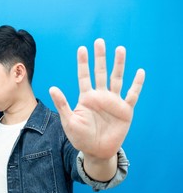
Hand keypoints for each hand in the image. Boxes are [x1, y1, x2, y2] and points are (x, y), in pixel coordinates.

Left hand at [50, 38, 144, 159]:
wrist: (96, 151)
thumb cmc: (80, 137)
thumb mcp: (69, 121)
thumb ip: (62, 104)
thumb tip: (52, 87)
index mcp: (86, 98)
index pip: (84, 76)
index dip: (83, 63)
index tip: (82, 49)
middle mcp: (100, 96)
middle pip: (100, 73)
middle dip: (100, 58)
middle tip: (99, 42)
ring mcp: (113, 102)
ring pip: (116, 79)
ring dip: (118, 65)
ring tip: (120, 49)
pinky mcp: (125, 110)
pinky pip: (132, 95)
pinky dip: (137, 84)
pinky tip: (140, 72)